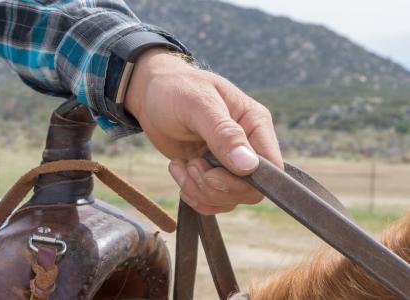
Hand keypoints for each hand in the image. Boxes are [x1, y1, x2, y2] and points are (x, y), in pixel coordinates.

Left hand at [125, 48, 282, 214]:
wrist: (151, 94)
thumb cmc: (176, 90)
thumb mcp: (198, 105)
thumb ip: (224, 134)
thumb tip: (249, 166)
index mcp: (255, 123)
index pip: (270, 168)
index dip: (244, 181)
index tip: (211, 173)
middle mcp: (248, 145)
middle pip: (250, 190)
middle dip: (215, 187)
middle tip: (191, 165)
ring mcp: (229, 162)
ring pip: (229, 199)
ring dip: (199, 191)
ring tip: (180, 165)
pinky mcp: (211, 173)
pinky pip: (212, 201)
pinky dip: (192, 194)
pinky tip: (178, 171)